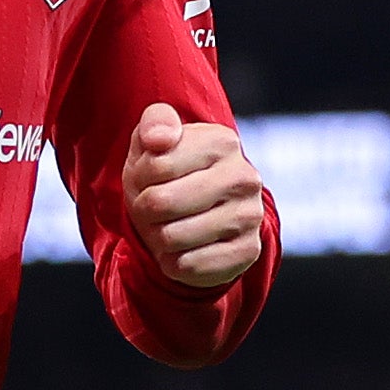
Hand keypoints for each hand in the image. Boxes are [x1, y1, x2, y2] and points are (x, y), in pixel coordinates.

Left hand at [121, 103, 268, 290]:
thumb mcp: (153, 141)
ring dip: (158, 237)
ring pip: (172, 237)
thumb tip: (160, 139)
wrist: (199, 214)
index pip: (155, 165)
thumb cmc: (169, 174)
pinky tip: (183, 250)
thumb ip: (155, 123)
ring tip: (169, 228)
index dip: (140, 178)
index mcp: (222, 141)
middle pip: (160, 203)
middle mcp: (244, 177)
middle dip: (145, 210)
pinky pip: (189, 266)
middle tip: (154, 209)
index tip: (152, 178)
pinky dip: (173, 262)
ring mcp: (250, 216)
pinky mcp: (248, 251)